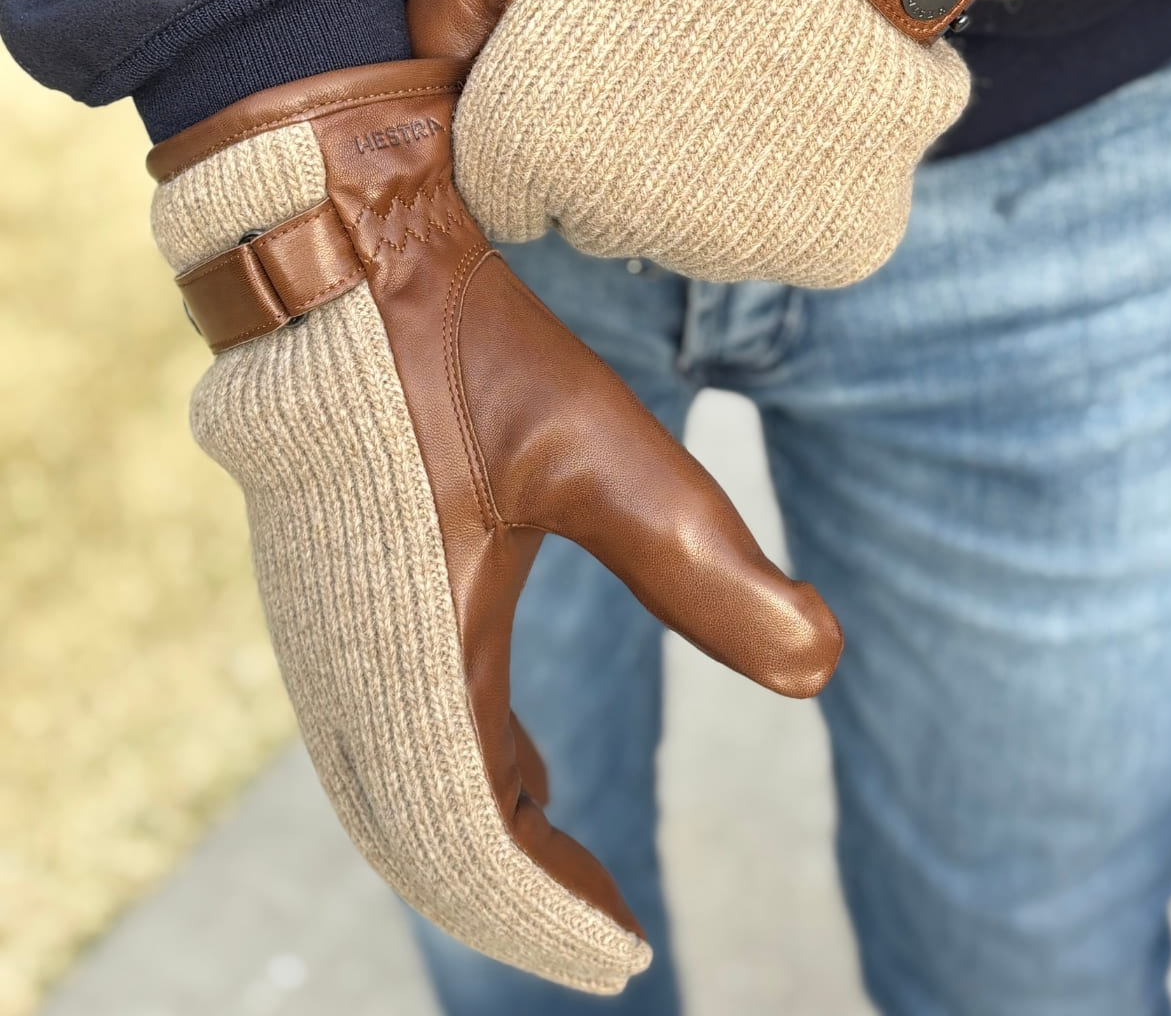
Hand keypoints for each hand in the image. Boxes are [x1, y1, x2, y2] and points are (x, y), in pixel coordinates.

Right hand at [147, 56, 840, 991]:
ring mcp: (316, 628)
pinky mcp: (316, 588)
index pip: (476, 838)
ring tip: (561, 846)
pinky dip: (439, 769)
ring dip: (472, 836)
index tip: (627, 949)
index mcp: (412, 648)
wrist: (332, 257)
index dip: (552, 910)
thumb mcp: (598, 454)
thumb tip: (821, 668)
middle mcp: (346, 663)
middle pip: (420, 839)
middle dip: (510, 895)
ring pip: (390, 787)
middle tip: (600, 922)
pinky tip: (504, 752)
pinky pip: (373, 724)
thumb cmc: (458, 349)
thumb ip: (705, 568)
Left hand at [409, 0, 1076, 285]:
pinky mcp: (830, 246)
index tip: (577, 75)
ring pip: (692, 236)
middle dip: (613, 160)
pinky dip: (791, 193)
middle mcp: (631, 224)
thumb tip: (426, 92)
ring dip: (701, 178)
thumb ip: (445, 24)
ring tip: (736, 74)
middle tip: (662, 64)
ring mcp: (737, 244)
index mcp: (540, 158)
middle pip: (600, 223)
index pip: (509, 198)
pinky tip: (796, 113)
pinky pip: (789, 240)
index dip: (533, 131)